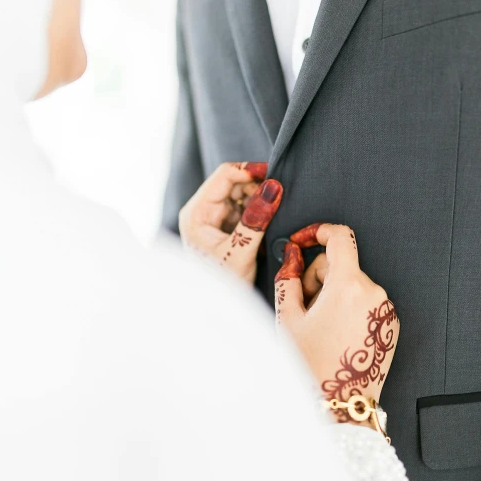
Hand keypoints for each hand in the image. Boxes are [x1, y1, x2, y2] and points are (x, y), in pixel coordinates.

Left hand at [179, 162, 282, 282]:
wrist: (216, 310)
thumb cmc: (223, 285)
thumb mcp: (240, 251)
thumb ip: (256, 220)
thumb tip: (273, 187)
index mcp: (197, 213)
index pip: (225, 175)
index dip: (251, 171)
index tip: (278, 175)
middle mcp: (202, 211)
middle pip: (235, 183)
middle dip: (259, 189)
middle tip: (283, 199)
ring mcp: (214, 219)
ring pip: (243, 196)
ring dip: (261, 202)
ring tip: (278, 216)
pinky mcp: (226, 227)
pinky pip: (246, 210)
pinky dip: (260, 213)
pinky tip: (271, 225)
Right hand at [275, 223, 399, 411]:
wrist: (340, 405)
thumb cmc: (311, 365)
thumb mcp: (288, 318)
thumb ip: (289, 278)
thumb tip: (293, 254)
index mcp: (348, 285)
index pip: (340, 237)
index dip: (318, 231)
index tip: (305, 240)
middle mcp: (373, 292)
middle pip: (341, 263)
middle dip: (319, 276)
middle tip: (304, 306)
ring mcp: (385, 308)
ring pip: (353, 283)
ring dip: (333, 293)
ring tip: (321, 326)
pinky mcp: (391, 323)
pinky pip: (366, 301)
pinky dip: (349, 307)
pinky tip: (336, 333)